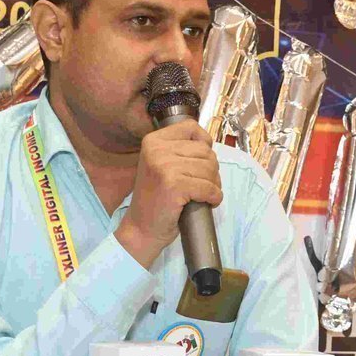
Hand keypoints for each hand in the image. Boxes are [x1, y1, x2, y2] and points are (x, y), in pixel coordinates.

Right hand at [115, 120, 221, 267]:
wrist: (141, 228)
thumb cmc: (156, 198)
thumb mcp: (161, 165)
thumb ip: (179, 150)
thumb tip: (208, 144)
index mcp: (153, 141)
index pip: (190, 127)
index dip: (204, 143)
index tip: (201, 161)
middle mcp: (157, 150)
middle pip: (205, 151)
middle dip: (211, 170)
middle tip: (203, 185)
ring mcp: (165, 167)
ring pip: (210, 169)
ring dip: (214, 185)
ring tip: (203, 194)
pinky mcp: (174, 185)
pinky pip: (208, 187)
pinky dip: (214, 197)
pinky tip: (208, 202)